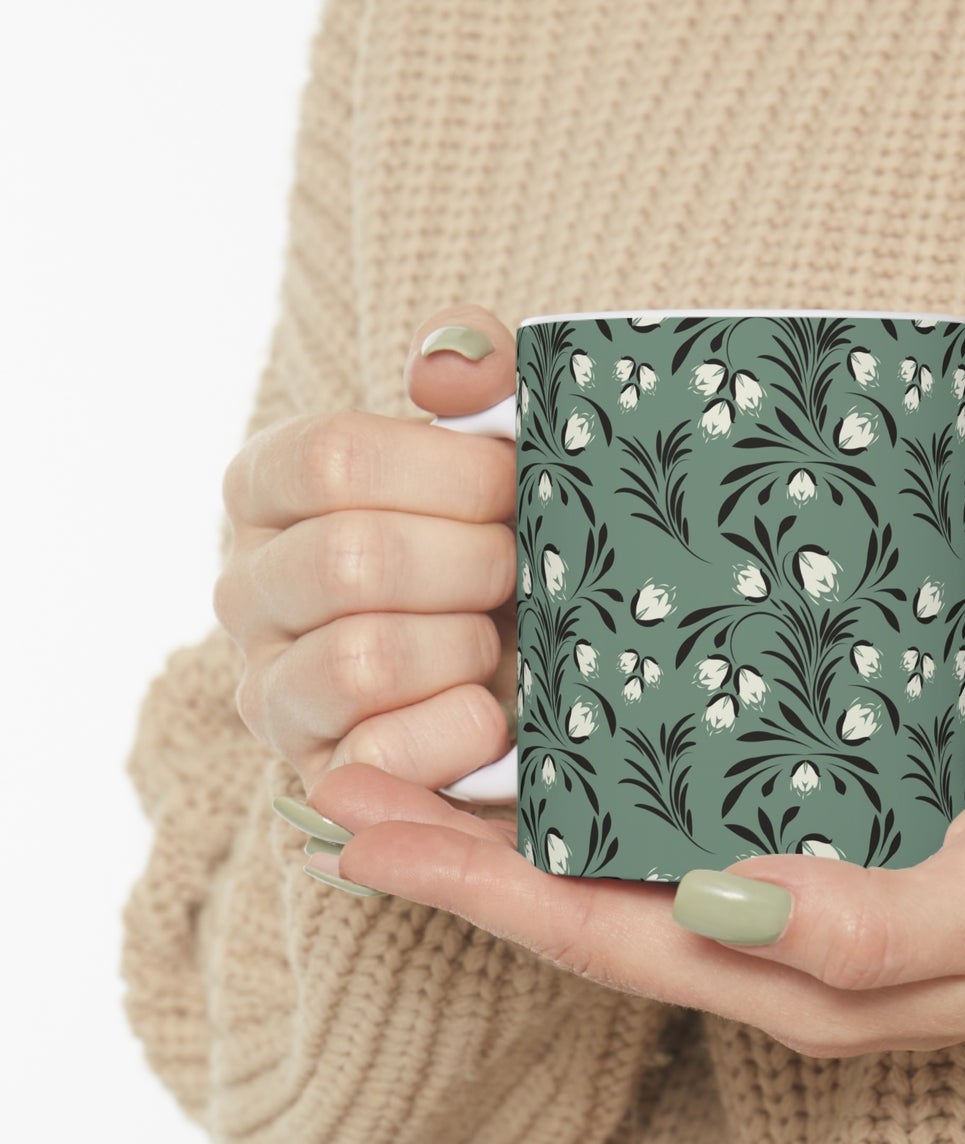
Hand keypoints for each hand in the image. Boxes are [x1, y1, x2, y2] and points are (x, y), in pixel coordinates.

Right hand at [215, 305, 519, 793]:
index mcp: (272, 488)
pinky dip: (458, 730)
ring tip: (497, 642)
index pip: (332, 458)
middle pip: (352, 560)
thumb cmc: (505, 540)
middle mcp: (247, 587)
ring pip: (361, 659)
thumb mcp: (501, 445)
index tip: (515, 486)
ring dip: (465, 648)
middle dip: (473, 565)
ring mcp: (272, 689)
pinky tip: (492, 712)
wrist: (538, 667)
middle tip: (521, 570)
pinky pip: (379, 756)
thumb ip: (479, 374)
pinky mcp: (318, 775)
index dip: (450, 474)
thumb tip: (445, 368)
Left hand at [302, 761, 964, 1056]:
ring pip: (613, 868)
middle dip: (453, 854)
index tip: (364, 834)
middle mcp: (763, 945)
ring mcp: (780, 899)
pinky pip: (674, 828)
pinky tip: (559, 746)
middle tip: (340, 787)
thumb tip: (726, 905)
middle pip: (576, 905)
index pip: (599, 935)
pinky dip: (596, 793)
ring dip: (506, 823)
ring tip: (411, 764)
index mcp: (790, 975)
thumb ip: (868, 925)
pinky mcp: (809, 845)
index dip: (476, 888)